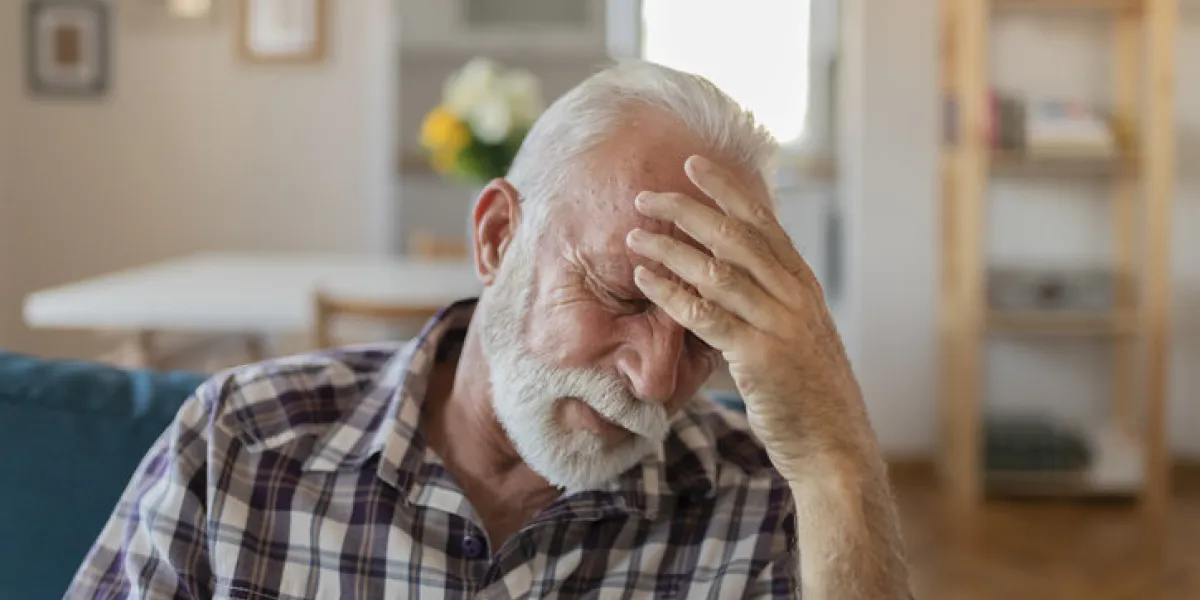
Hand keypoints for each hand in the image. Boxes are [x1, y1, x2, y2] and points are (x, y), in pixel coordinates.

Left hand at [625, 155, 874, 477]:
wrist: (833, 443)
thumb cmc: (806, 390)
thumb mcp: (796, 332)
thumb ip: (766, 300)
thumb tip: (721, 272)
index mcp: (802, 284)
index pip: (763, 221)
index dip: (727, 190)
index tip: (695, 164)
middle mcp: (793, 296)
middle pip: (735, 236)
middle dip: (688, 209)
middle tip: (648, 196)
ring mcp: (778, 324)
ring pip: (717, 270)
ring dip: (670, 249)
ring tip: (634, 236)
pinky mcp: (759, 356)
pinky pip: (705, 316)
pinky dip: (671, 294)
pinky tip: (645, 281)